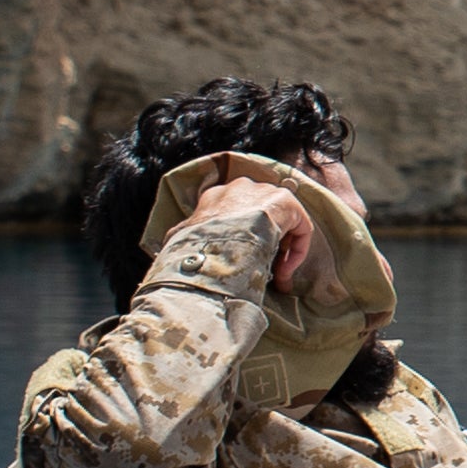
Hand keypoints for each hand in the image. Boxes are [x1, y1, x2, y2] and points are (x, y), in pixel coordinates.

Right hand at [186, 171, 316, 294]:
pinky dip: (296, 252)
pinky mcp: (287, 202)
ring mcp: (265, 192)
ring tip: (275, 278)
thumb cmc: (196, 246)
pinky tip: (284, 273)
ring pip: (280, 223)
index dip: (240, 241)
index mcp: (214, 196)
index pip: (232, 213)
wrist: (219, 242)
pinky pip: (298, 227)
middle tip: (262, 272)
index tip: (240, 263)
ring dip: (281, 252)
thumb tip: (168, 248)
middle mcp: (240, 188)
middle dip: (264, 244)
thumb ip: (179, 239)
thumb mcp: (179, 241)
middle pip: (259, 217)